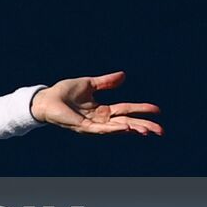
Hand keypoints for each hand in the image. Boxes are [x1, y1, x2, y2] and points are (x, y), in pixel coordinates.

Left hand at [31, 71, 162, 135]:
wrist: (44, 99)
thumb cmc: (63, 93)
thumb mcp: (89, 84)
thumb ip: (106, 82)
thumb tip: (123, 76)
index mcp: (102, 110)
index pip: (126, 110)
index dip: (141, 110)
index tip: (158, 110)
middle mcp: (100, 120)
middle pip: (126, 123)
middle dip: (144, 127)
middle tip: (161, 131)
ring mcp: (92, 125)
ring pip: (116, 128)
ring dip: (132, 129)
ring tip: (147, 131)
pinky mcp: (83, 127)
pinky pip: (101, 129)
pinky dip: (114, 129)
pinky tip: (126, 128)